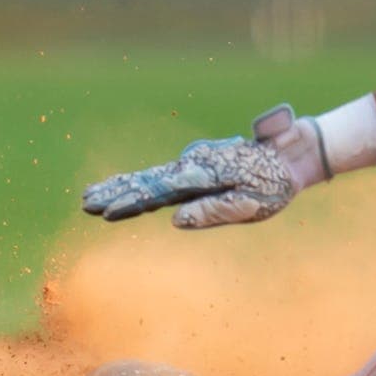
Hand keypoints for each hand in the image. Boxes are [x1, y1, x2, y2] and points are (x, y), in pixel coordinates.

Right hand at [81, 110, 317, 231]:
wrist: (290, 155)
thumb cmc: (274, 184)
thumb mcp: (252, 204)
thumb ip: (215, 211)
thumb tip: (176, 220)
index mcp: (204, 174)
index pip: (160, 191)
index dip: (131, 202)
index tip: (107, 211)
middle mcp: (192, 165)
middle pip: (146, 180)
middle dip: (114, 192)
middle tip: (84, 203)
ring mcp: (191, 164)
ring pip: (149, 177)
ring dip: (119, 187)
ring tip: (89, 198)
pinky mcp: (194, 168)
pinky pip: (160, 176)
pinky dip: (136, 183)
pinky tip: (118, 189)